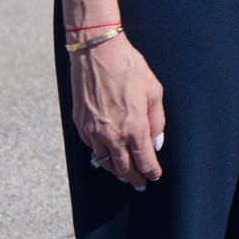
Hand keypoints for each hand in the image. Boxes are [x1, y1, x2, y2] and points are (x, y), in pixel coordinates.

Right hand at [69, 34, 165, 188]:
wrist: (97, 54)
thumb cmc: (129, 68)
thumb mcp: (154, 91)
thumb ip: (157, 121)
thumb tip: (156, 143)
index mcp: (134, 127)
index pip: (144, 161)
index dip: (150, 172)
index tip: (154, 177)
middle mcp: (112, 135)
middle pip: (123, 168)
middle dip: (134, 178)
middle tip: (140, 185)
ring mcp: (93, 132)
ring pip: (105, 163)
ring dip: (116, 171)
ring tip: (125, 174)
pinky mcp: (80, 126)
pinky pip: (92, 149)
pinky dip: (101, 156)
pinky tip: (107, 156)